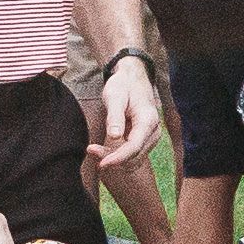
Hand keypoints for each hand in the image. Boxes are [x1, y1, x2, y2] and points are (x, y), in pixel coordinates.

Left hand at [84, 51, 159, 171]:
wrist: (133, 79)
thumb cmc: (123, 85)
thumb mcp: (115, 96)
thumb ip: (115, 117)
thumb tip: (114, 137)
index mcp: (148, 120)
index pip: (134, 147)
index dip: (118, 158)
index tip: (101, 164)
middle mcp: (153, 131)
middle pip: (133, 155)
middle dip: (112, 157)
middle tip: (90, 150)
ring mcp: (150, 137)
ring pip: (132, 158)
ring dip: (113, 157)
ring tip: (93, 149)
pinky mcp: (144, 140)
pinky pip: (131, 154)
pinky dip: (117, 155)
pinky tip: (102, 149)